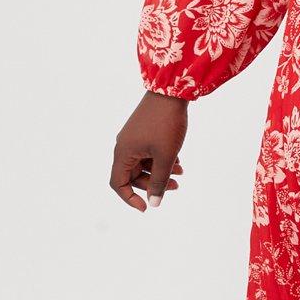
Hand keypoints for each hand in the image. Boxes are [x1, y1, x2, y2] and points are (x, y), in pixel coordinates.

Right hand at [111, 91, 188, 210]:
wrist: (171, 91)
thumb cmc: (167, 124)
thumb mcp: (165, 157)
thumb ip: (159, 182)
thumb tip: (154, 203)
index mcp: (123, 153)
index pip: (118, 184)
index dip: (130, 198)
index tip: (146, 208)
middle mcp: (124, 146)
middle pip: (133, 175)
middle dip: (153, 184)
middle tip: (176, 186)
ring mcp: (133, 138)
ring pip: (143, 164)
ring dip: (160, 171)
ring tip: (181, 172)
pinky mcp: (143, 131)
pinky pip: (149, 152)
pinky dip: (162, 159)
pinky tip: (179, 161)